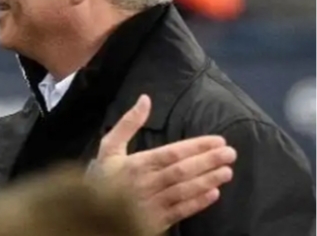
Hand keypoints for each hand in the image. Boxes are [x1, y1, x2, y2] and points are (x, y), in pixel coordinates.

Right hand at [94, 95, 235, 232]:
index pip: (171, 153)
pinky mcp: (155, 221)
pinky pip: (180, 211)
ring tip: (227, 171)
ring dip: (207, 180)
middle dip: (208, 161)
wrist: (91, 211)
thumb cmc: (103, 176)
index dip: (196, 147)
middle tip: (230, 153)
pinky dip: (197, 203)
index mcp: (135, 164)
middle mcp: (145, 183)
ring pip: (184, 191)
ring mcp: (151, 204)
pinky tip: (213, 193)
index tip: (218, 140)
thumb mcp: (110, 146)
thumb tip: (145, 99)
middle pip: (182, 171)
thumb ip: (128, 123)